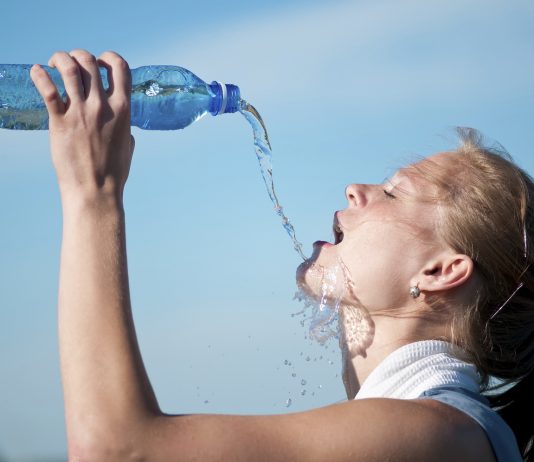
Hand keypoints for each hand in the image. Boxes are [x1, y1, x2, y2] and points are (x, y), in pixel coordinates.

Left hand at [30, 49, 134, 204]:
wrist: (95, 191)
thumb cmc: (114, 173)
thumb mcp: (128, 147)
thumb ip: (126, 129)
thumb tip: (124, 126)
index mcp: (123, 110)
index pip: (120, 67)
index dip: (109, 58)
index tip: (101, 64)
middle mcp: (102, 107)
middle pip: (90, 62)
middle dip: (79, 56)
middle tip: (71, 65)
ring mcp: (80, 113)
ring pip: (68, 68)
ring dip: (59, 59)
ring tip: (52, 64)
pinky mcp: (60, 122)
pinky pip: (47, 89)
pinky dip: (38, 75)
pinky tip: (36, 72)